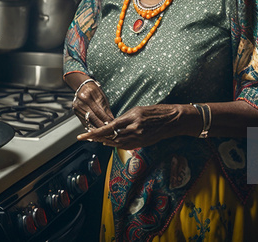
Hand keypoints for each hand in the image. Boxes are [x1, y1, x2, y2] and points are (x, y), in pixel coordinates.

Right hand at [72, 79, 113, 129]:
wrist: (83, 86)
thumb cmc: (94, 90)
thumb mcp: (102, 96)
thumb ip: (106, 108)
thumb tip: (112, 120)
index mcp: (88, 96)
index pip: (98, 111)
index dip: (106, 119)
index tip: (112, 124)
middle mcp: (81, 102)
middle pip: (93, 118)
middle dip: (102, 125)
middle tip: (110, 130)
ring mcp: (77, 108)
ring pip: (88, 122)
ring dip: (97, 128)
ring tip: (105, 131)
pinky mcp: (76, 112)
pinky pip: (84, 122)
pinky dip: (91, 127)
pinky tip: (97, 130)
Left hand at [77, 104, 192, 148]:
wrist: (173, 120)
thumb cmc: (156, 111)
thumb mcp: (138, 110)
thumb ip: (124, 119)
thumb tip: (112, 126)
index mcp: (133, 118)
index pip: (109, 128)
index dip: (95, 133)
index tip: (84, 135)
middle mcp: (135, 130)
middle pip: (111, 138)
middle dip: (97, 138)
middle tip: (86, 137)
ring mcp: (139, 139)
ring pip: (117, 144)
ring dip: (105, 142)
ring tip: (94, 139)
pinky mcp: (142, 144)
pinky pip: (125, 146)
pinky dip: (115, 144)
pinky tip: (109, 142)